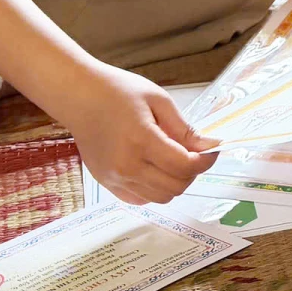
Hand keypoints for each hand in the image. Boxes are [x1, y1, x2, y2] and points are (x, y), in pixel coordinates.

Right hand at [59, 64, 220, 205]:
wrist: (79, 97)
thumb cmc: (118, 91)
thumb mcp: (158, 100)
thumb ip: (184, 129)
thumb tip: (209, 147)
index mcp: (141, 140)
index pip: (184, 166)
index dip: (205, 161)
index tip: (212, 150)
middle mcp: (126, 166)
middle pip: (175, 187)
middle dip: (192, 172)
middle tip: (193, 153)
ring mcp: (115, 179)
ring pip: (161, 197)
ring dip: (175, 182)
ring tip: (173, 159)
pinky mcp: (107, 184)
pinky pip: (141, 199)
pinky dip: (155, 189)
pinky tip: (155, 168)